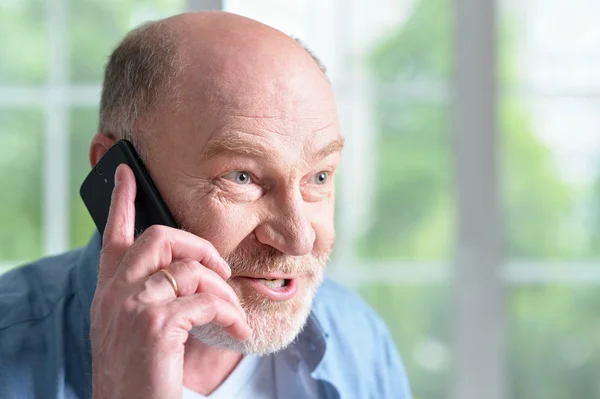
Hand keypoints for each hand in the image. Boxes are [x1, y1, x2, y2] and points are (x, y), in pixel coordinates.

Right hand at [90, 164, 250, 398]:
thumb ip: (152, 295)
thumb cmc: (140, 374)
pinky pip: (207, 300)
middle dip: (201, 246)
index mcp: (109, 292)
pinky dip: (230, 314)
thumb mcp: (135, 329)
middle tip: (221, 270)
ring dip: (224, 292)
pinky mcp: (155, 324)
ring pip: (192, 270)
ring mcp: (133, 306)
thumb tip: (191, 271)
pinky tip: (237, 330)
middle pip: (160, 237)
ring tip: (234, 316)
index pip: (113, 235)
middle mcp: (115, 293)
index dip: (121, 201)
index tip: (127, 173)